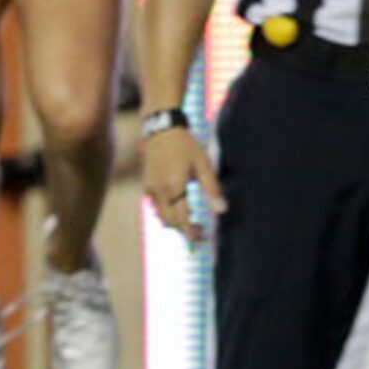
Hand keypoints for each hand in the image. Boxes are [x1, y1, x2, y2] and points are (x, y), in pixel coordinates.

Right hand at [142, 126, 225, 244]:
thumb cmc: (185, 146)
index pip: (182, 219)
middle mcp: (159, 191)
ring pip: (161, 215)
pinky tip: (178, 208)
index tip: (203, 236)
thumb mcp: (203, 165)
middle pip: (170, 221)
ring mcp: (150, 189)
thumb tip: (221, 210)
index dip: (192, 231)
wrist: (161, 131)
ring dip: (175, 222)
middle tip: (199, 232)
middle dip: (184, 230)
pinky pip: (156, 206)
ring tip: (190, 222)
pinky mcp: (147, 185)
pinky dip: (167, 212)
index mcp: (174, 187)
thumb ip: (212, 189)